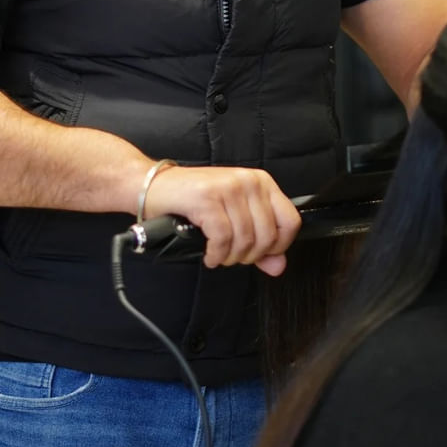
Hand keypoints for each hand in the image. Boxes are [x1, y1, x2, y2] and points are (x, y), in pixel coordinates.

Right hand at [142, 165, 300, 275]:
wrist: (155, 186)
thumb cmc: (194, 201)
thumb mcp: (234, 217)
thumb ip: (260, 242)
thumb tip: (278, 265)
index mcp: (261, 182)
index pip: (290, 221)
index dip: (278, 246)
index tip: (259, 253)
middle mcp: (248, 181)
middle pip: (268, 236)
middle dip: (248, 256)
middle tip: (231, 255)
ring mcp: (228, 188)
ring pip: (245, 240)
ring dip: (230, 257)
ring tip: (218, 253)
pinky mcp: (207, 199)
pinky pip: (222, 239)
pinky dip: (216, 255)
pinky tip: (209, 254)